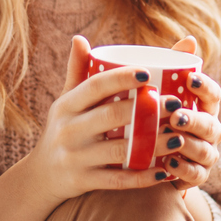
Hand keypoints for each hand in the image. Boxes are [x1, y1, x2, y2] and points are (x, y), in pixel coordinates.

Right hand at [25, 35, 169, 204]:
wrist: (40, 177)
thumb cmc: (62, 129)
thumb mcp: (64, 101)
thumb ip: (77, 71)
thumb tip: (80, 38)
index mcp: (66, 105)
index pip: (95, 86)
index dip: (121, 77)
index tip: (148, 72)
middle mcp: (68, 130)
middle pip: (111, 116)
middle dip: (146, 110)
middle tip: (176, 104)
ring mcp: (75, 157)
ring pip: (120, 150)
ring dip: (152, 145)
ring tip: (179, 137)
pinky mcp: (83, 182)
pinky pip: (118, 181)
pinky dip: (142, 178)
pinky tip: (165, 172)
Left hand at [159, 35, 220, 191]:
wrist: (143, 160)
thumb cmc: (149, 118)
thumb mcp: (149, 93)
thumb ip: (157, 67)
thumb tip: (170, 38)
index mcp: (201, 107)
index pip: (212, 94)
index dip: (206, 86)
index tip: (190, 78)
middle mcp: (208, 130)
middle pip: (211, 124)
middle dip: (196, 120)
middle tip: (175, 115)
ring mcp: (204, 154)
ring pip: (206, 150)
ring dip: (191, 145)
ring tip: (172, 141)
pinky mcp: (194, 176)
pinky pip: (196, 175)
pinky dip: (184, 170)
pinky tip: (168, 164)